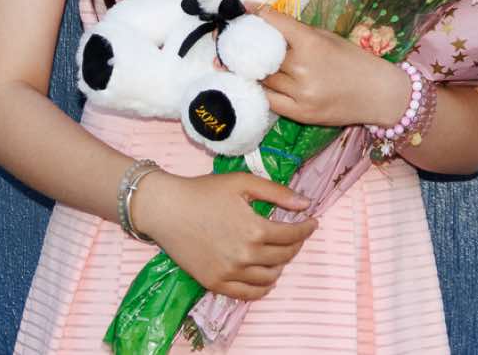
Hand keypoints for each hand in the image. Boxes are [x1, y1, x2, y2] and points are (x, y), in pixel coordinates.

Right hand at [132, 170, 317, 300]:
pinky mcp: (215, 283)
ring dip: (281, 265)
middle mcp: (245, 256)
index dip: (306, 228)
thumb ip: (277, 193)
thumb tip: (305, 204)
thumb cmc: (204, 191)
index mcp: (255, 230)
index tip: (312, 222)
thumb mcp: (243, 182)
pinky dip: (262, 288)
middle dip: (295, 244)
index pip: (293, 235)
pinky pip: (248, 294)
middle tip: (296, 234)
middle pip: (284, 257)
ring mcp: (230, 273)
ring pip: (269, 277)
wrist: (166, 209)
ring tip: (280, 253)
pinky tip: (266, 277)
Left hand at [250, 5, 407, 127]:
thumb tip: (269, 23)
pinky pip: (270, 100)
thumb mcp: (329, 38)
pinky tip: (257, 83)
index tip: (245, 8)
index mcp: (312, 43)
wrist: (377, 94)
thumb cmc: (354, 61)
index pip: (276, 24)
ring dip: (253, 69)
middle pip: (263, 54)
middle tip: (238, 39)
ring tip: (242, 62)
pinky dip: (262, 90)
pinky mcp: (300, 114)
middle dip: (250, 45)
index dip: (258, 14)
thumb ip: (299, 32)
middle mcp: (303, 68)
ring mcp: (300, 93)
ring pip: (263, 78)